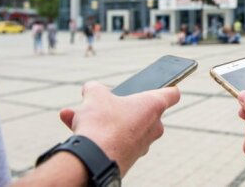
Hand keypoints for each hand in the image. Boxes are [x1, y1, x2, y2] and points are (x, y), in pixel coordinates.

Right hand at [59, 81, 179, 175]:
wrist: (94, 160)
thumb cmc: (102, 123)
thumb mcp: (95, 95)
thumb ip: (95, 88)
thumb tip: (91, 89)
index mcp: (153, 106)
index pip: (172, 94)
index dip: (168, 86)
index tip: (164, 84)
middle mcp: (153, 126)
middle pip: (140, 110)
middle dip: (117, 105)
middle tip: (100, 102)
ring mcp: (142, 144)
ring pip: (121, 126)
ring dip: (100, 120)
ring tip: (75, 114)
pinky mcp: (128, 159)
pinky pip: (112, 141)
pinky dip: (96, 135)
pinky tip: (72, 125)